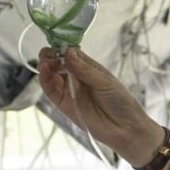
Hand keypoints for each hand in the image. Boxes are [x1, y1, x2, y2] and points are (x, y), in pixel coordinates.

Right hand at [37, 47, 163, 166]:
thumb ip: (84, 69)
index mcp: (87, 67)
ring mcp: (68, 90)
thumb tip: (68, 52)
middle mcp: (76, 77)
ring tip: (46, 62)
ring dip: (45, 66)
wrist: (124, 128)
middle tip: (49, 54)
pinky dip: (45, 80)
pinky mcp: (63, 104)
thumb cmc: (119, 101)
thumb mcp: (104, 81)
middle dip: (50, 55)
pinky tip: (45, 71)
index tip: (55, 41)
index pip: (70, 53)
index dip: (61, 46)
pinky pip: (50, 91)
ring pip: (51, 75)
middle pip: (57, 63)